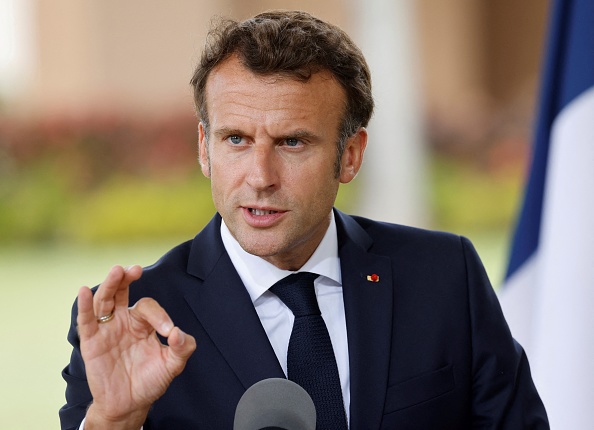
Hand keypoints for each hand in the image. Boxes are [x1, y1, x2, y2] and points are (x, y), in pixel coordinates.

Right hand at [77, 265, 195, 428]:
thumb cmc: (150, 381)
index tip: (169, 332)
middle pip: (121, 292)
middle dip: (126, 278)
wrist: (130, 405)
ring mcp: (106, 330)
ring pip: (104, 301)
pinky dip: (84, 306)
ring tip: (117, 271)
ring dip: (109, 285)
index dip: (160, 316)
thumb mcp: (172, 365)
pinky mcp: (91, 342)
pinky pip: (86, 321)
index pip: (148, 308)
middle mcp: (123, 321)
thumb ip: (182, 348)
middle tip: (135, 269)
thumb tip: (177, 332)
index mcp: (143, 323)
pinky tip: (83, 291)